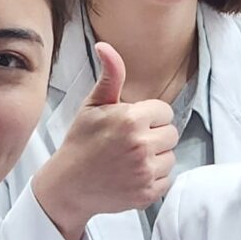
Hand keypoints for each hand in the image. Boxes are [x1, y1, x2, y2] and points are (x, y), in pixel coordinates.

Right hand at [30, 44, 176, 239]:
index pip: (165, 112)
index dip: (149, 117)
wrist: (68, 185)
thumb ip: (110, 76)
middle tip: (130, 142)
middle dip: (155, 136)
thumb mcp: (93, 105)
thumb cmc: (81, 141)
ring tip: (131, 159)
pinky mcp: (147, 193)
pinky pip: (167, 179)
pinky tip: (134, 174)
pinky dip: (154, 178)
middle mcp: (141, 145)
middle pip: (171, 134)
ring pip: (171, 157)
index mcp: (131, 119)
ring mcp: (145, 172)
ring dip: (156, 158)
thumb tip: (105, 46)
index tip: (131, 125)